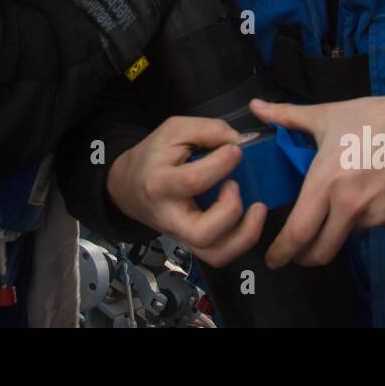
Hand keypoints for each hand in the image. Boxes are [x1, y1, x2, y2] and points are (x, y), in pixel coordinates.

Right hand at [106, 116, 267, 266]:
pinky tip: (250, 219)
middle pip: (202, 233)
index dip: (222, 163)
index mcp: (159, 184)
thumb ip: (208, 130)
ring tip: (256, 207)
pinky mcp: (193, 244)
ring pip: (215, 255)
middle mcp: (170, 218)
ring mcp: (182, 236)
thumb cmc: (153, 156)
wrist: (128, 186)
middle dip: (230, 209)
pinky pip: (220, 256)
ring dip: (244, 234)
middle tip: (235, 184)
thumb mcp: (174, 130)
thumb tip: (239, 141)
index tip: (235, 149)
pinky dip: (241, 241)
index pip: (193, 180)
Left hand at [252, 94, 384, 268]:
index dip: (282, 252)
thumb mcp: (327, 115)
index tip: (272, 259)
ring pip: (346, 236)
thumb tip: (255, 106)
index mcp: (327, 183)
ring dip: (337, 229)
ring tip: (342, 201)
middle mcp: (350, 207)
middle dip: (304, 256)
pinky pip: (373, 227)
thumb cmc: (373, 118)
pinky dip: (365, 218)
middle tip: (297, 250)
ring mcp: (376, 217)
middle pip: (321, 252)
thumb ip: (286, 115)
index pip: (298, 233)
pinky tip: (370, 194)